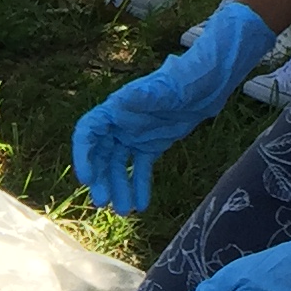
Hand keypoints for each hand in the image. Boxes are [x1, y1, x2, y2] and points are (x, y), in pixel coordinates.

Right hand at [70, 0, 278, 210]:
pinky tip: (141, 206)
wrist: (207, 84)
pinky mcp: (150, 145)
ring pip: (118, 166)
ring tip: (123, 211)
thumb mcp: (166, 88)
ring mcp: (134, 136)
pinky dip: (139, 186)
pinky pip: (140, 169)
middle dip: (101, 179)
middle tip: (103, 202)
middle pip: (100, 155)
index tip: (85, 178)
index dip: (82, 155)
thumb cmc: (185, 79)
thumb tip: (120, 102)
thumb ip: (145, 96)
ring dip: (118, 188)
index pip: (88, 133)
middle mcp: (120, 123)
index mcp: (116, 109)